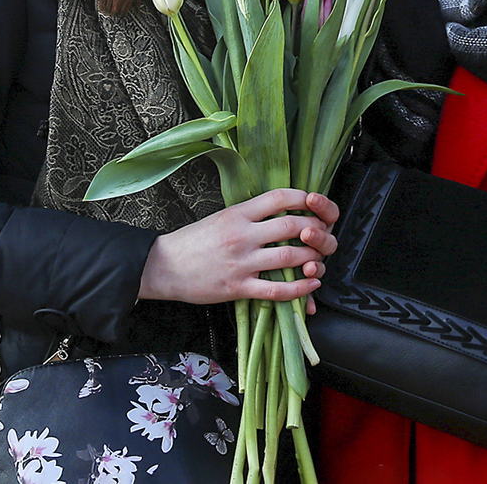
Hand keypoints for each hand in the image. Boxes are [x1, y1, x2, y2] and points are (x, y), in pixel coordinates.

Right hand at [138, 189, 339, 307]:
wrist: (163, 267)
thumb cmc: (192, 241)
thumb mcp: (221, 217)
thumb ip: (250, 215)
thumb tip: (282, 212)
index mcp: (237, 213)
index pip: (279, 197)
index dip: (304, 198)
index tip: (315, 203)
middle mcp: (242, 235)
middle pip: (291, 225)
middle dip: (314, 229)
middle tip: (323, 233)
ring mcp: (241, 262)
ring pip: (289, 256)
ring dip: (312, 257)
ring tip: (319, 258)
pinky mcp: (238, 287)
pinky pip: (276, 290)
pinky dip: (300, 289)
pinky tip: (311, 285)